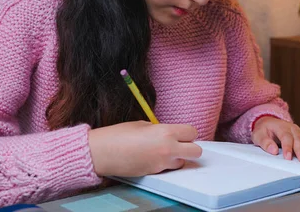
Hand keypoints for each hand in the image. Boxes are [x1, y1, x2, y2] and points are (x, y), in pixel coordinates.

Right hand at [87, 121, 201, 176]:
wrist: (103, 152)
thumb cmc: (118, 135)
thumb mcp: (143, 125)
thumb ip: (160, 129)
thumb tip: (169, 133)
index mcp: (165, 132)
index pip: (192, 132)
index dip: (188, 133)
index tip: (182, 133)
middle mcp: (168, 149)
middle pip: (196, 151)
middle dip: (191, 147)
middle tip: (180, 144)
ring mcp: (162, 163)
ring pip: (183, 162)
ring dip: (178, 157)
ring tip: (164, 152)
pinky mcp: (155, 173)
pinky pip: (169, 169)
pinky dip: (166, 164)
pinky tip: (154, 158)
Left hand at [251, 117, 299, 162]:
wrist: (269, 122)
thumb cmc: (263, 130)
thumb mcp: (258, 135)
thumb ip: (265, 142)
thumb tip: (273, 150)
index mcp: (281, 127)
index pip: (285, 137)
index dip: (287, 147)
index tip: (288, 158)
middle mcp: (292, 129)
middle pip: (298, 140)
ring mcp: (298, 132)